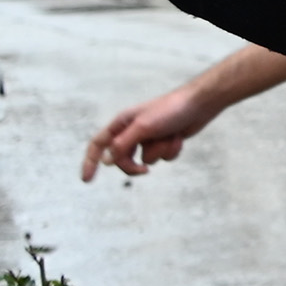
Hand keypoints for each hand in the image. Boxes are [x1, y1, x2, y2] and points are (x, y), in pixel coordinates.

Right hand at [82, 86, 219, 180]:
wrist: (199, 104)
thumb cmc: (170, 111)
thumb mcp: (143, 128)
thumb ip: (122, 145)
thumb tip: (106, 161)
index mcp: (121, 124)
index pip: (98, 145)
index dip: (90, 162)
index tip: (87, 180)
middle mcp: (132, 131)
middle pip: (122, 159)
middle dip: (134, 166)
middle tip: (144, 171)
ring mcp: (149, 138)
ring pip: (146, 159)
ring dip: (160, 151)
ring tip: (170, 136)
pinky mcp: (164, 142)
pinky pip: (163, 157)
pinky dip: (171, 150)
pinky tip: (179, 137)